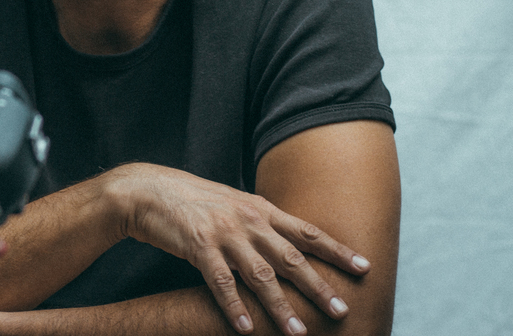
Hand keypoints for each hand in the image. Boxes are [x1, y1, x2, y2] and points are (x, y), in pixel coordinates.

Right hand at [107, 163, 370, 335]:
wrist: (149, 191)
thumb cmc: (193, 201)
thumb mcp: (233, 204)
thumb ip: (261, 222)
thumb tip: (290, 243)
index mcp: (259, 208)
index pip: (306, 231)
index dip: (336, 250)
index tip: (364, 268)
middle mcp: (246, 220)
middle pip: (290, 257)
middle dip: (318, 286)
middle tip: (340, 310)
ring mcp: (223, 233)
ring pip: (259, 275)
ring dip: (280, 306)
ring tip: (297, 332)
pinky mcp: (198, 246)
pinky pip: (221, 282)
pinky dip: (234, 307)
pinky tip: (246, 328)